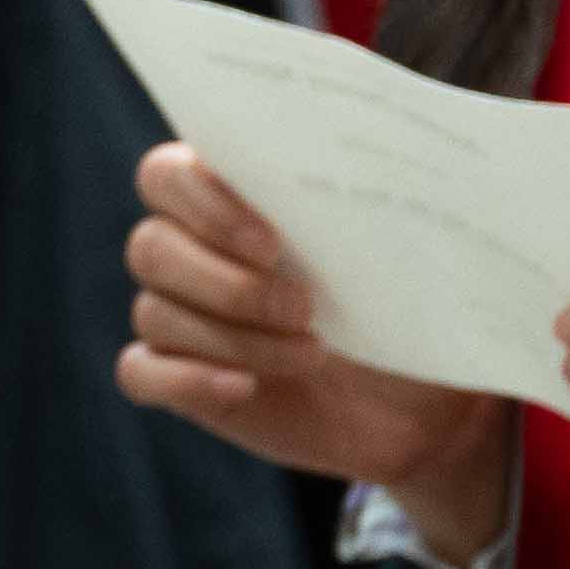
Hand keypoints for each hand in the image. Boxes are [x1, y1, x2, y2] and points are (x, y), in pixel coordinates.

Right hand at [115, 145, 511, 551]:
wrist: (427, 407)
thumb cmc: (409, 309)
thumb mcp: (400, 255)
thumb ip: (365, 206)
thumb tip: (374, 160)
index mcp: (224, 199)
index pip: (164, 176)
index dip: (202, 204)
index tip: (273, 242)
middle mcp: (188, 251)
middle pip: (151, 247)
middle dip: (227, 283)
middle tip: (305, 307)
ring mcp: (178, 317)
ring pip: (157, 312)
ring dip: (234, 337)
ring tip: (312, 353)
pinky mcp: (181, 379)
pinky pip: (142, 373)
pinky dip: (187, 379)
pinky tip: (244, 387)